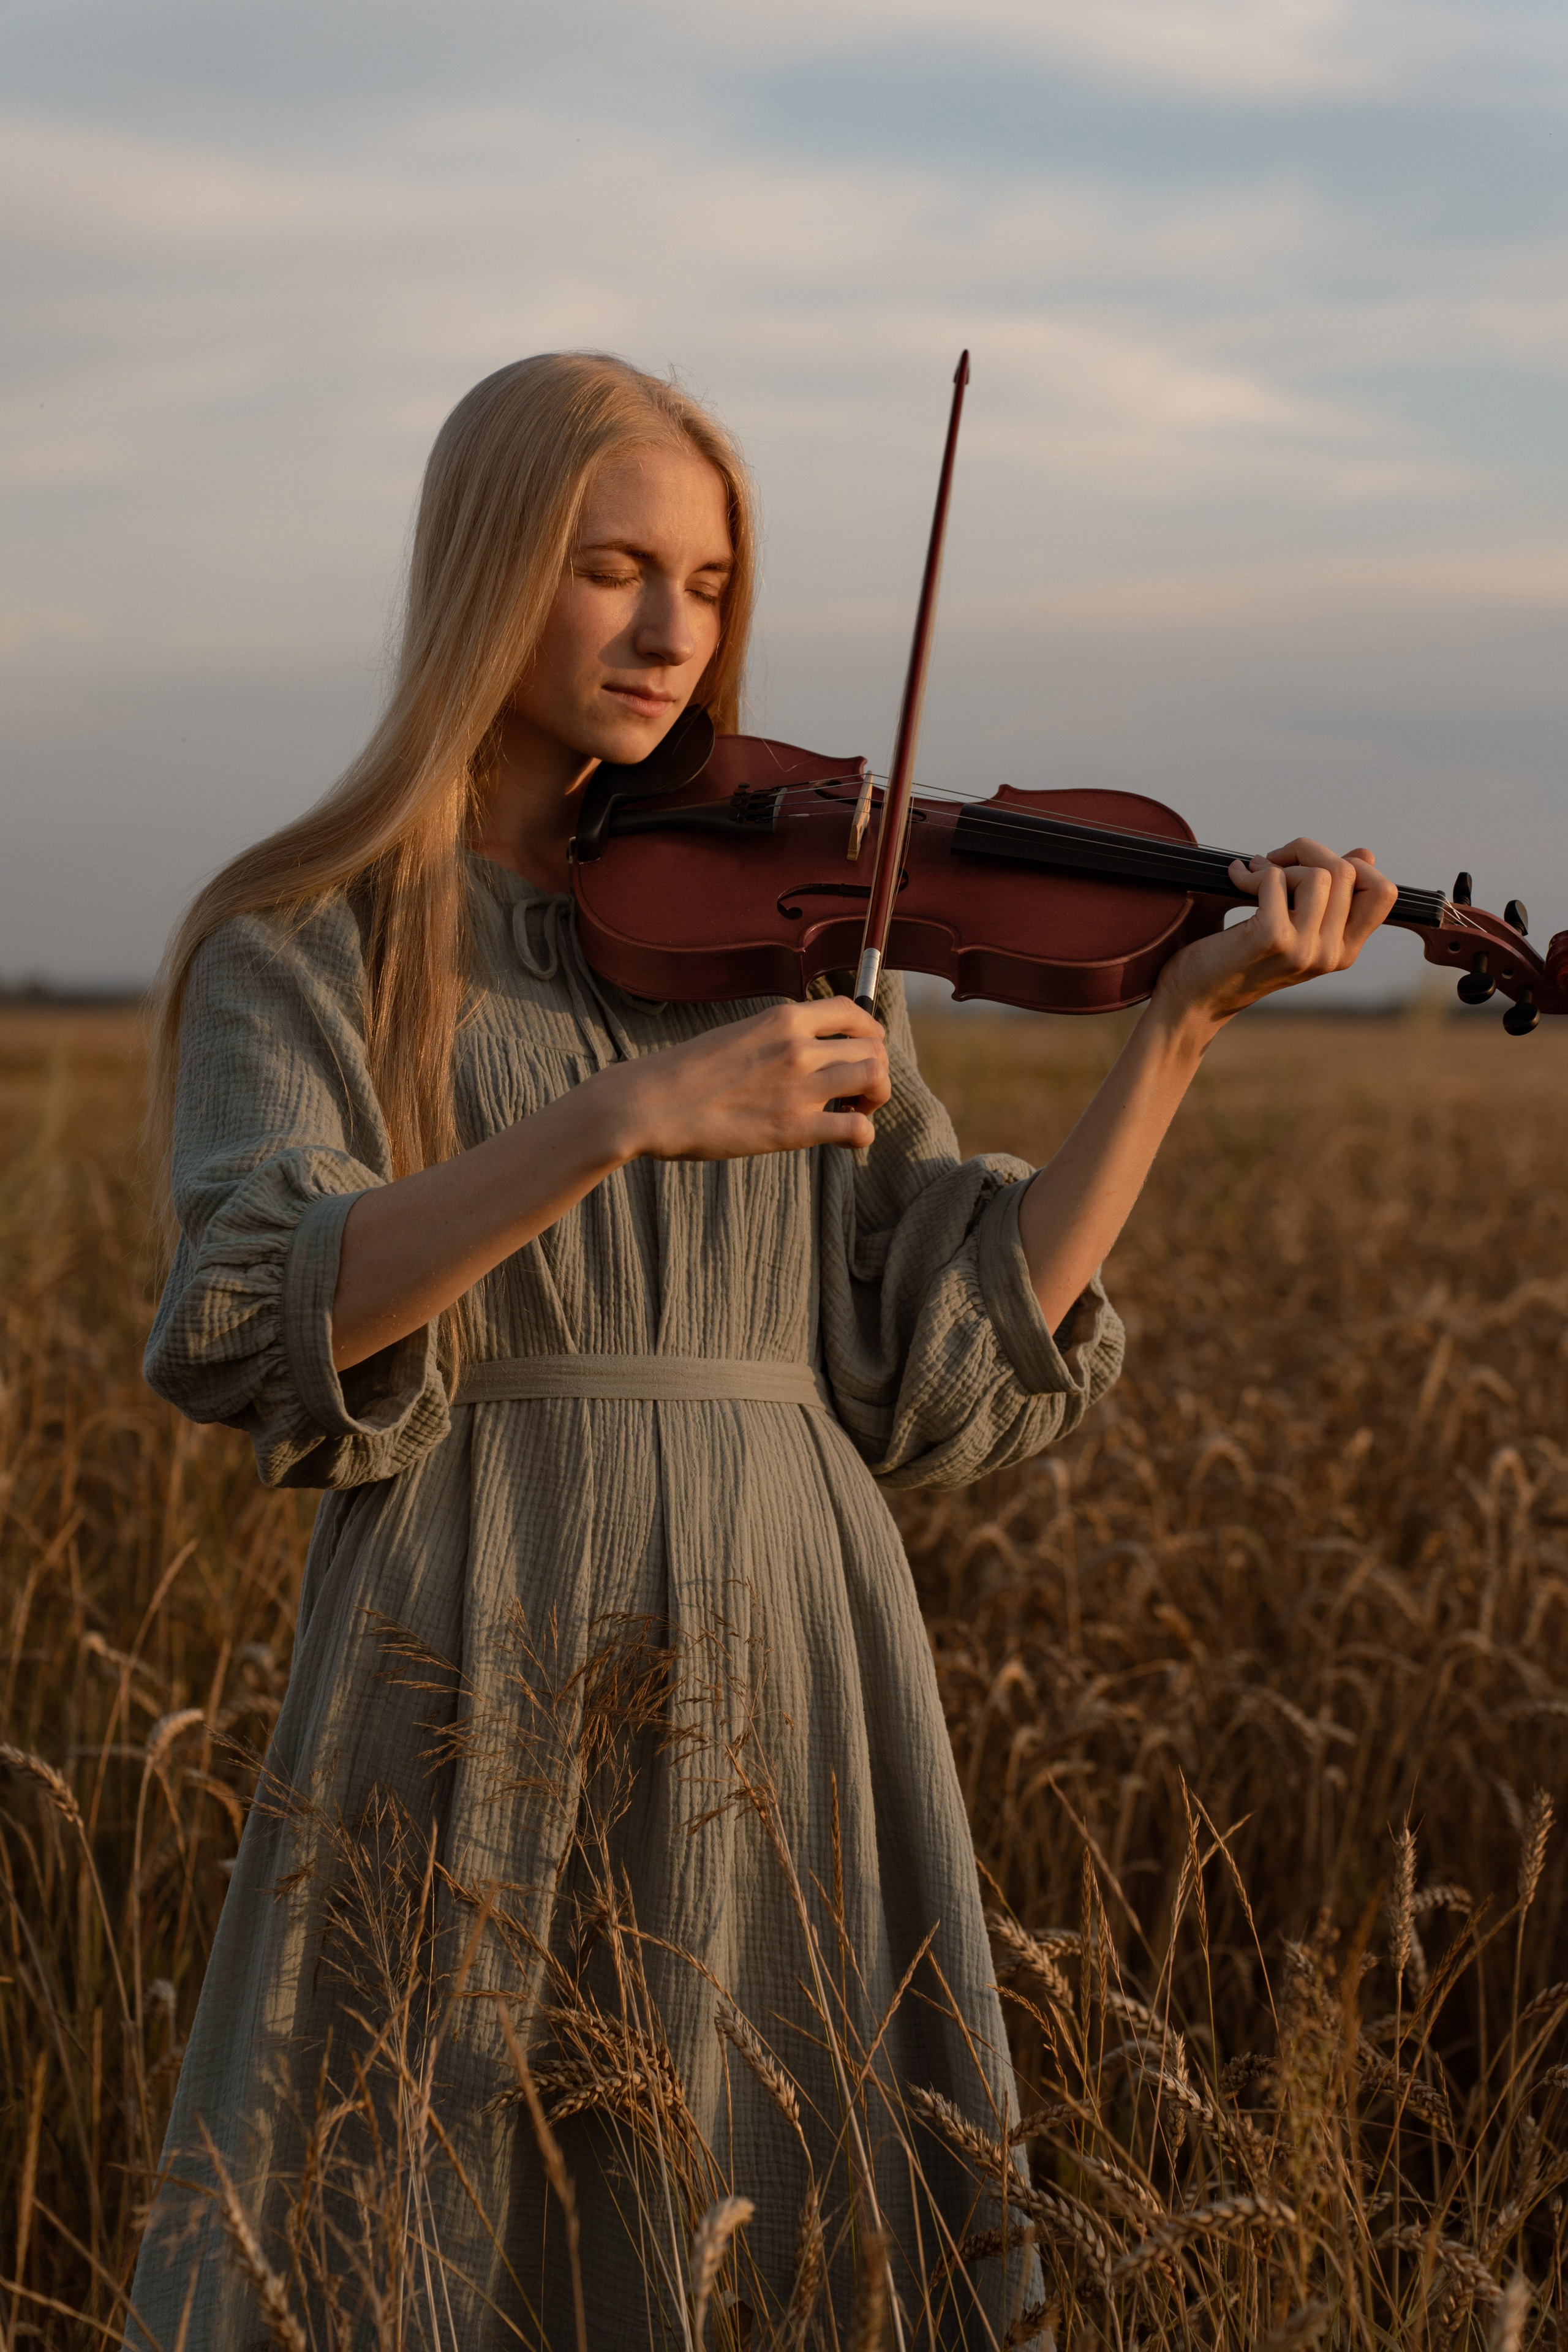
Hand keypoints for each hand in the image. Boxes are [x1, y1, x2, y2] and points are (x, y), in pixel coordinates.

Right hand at [597, 996, 890, 1160]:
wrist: (649, 1104)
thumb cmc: (687, 1074)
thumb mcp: (739, 1035)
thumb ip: (778, 1037)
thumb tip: (809, 1048)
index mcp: (783, 1018)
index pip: (854, 1011)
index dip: (869, 1033)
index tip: (860, 1052)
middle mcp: (798, 1046)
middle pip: (873, 1047)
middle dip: (875, 1070)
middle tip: (854, 1093)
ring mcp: (799, 1086)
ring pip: (876, 1079)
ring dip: (875, 1098)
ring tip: (851, 1111)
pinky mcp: (793, 1129)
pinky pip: (859, 1128)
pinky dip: (862, 1135)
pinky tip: (842, 1139)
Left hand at [1151, 838, 1398, 1034]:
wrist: (1195, 999)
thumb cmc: (1239, 958)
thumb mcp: (1294, 925)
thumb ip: (1329, 895)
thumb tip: (1364, 854)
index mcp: (1344, 951)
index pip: (1384, 892)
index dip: (1353, 865)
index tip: (1310, 866)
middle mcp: (1332, 954)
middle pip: (1348, 871)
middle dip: (1307, 852)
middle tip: (1273, 863)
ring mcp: (1305, 950)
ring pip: (1318, 873)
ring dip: (1281, 864)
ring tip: (1254, 877)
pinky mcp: (1273, 940)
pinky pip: (1277, 880)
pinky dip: (1253, 873)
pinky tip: (1235, 880)